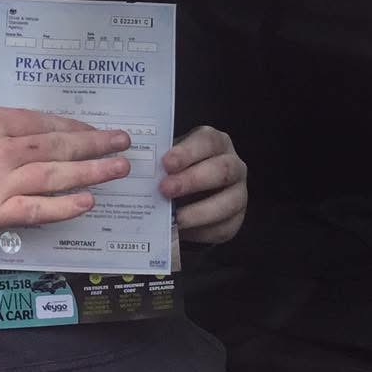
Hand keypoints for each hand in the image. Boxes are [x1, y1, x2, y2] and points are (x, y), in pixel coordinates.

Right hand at [0, 107, 131, 232]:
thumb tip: (19, 126)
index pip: (42, 122)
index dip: (72, 125)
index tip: (93, 128)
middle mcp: (3, 150)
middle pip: (58, 145)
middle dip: (94, 143)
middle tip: (123, 142)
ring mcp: (2, 182)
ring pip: (56, 175)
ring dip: (91, 172)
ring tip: (118, 169)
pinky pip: (37, 209)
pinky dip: (63, 206)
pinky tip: (86, 203)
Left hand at [161, 125, 248, 243]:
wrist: (186, 197)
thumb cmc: (175, 171)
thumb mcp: (167, 160)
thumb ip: (158, 161)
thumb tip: (133, 168)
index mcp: (215, 143)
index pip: (208, 142)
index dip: (187, 152)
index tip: (166, 163)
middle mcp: (233, 165)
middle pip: (222, 170)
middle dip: (192, 181)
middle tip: (165, 189)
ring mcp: (239, 192)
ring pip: (229, 201)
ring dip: (199, 211)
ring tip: (174, 217)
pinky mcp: (236, 219)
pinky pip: (224, 226)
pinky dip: (202, 229)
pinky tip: (182, 229)